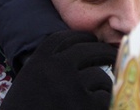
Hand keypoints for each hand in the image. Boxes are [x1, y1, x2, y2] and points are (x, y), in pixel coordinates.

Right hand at [0, 30, 117, 109]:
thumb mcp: (28, 82)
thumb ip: (47, 68)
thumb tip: (74, 58)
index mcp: (40, 61)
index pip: (63, 38)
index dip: (80, 37)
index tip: (91, 40)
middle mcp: (57, 68)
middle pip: (88, 50)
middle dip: (103, 52)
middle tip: (112, 56)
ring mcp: (73, 86)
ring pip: (100, 76)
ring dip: (104, 84)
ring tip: (102, 92)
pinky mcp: (86, 105)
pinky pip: (105, 96)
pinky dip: (105, 102)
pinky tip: (99, 106)